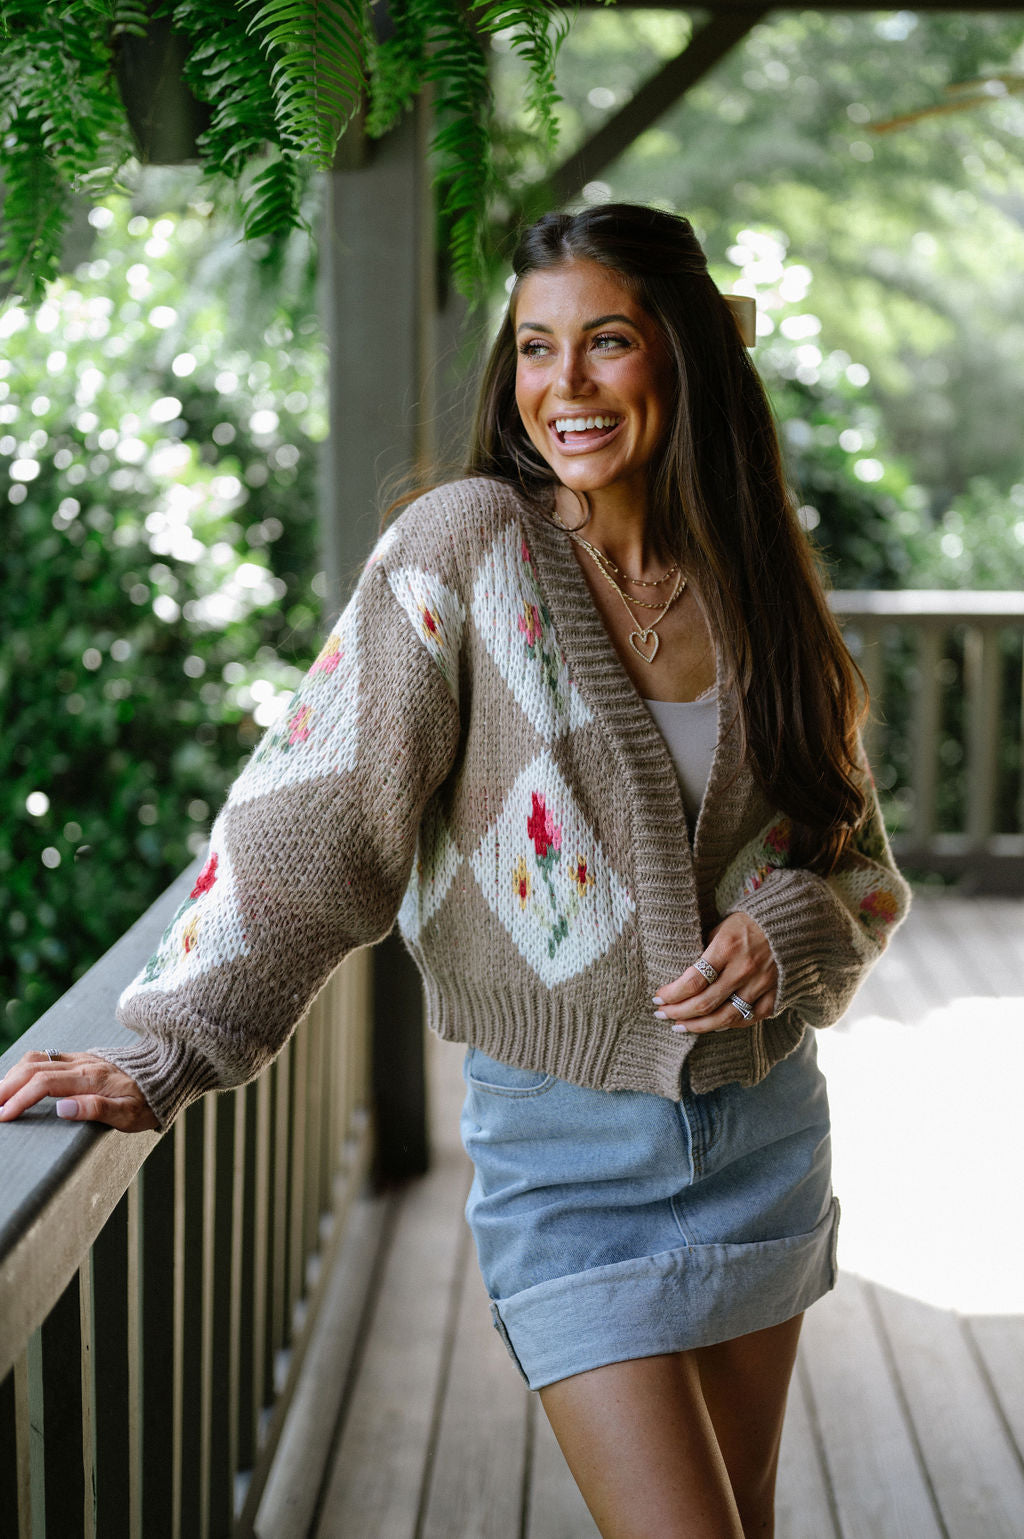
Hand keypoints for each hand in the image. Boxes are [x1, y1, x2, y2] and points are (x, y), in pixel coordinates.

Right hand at [0, 1050, 157, 1131]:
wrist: (168, 1073)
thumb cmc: (150, 1100)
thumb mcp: (131, 1114)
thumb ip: (98, 1110)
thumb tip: (62, 1109)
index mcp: (91, 1078)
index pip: (44, 1084)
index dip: (20, 1099)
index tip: (4, 1116)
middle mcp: (83, 1063)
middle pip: (34, 1067)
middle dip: (7, 1086)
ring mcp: (81, 1058)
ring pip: (38, 1057)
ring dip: (13, 1074)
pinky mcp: (82, 1058)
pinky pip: (47, 1056)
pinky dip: (25, 1068)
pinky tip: (17, 1081)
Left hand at [653, 912, 777, 1033]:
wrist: (787, 921)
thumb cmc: (746, 922)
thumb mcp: (719, 928)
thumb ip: (703, 952)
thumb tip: (679, 976)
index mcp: (726, 948)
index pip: (692, 981)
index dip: (672, 994)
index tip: (657, 998)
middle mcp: (743, 969)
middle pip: (705, 1003)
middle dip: (678, 1013)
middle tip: (662, 1014)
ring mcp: (761, 984)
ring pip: (726, 1017)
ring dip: (699, 1026)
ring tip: (680, 1026)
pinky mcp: (775, 992)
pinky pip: (750, 1018)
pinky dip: (731, 1024)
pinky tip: (714, 1025)